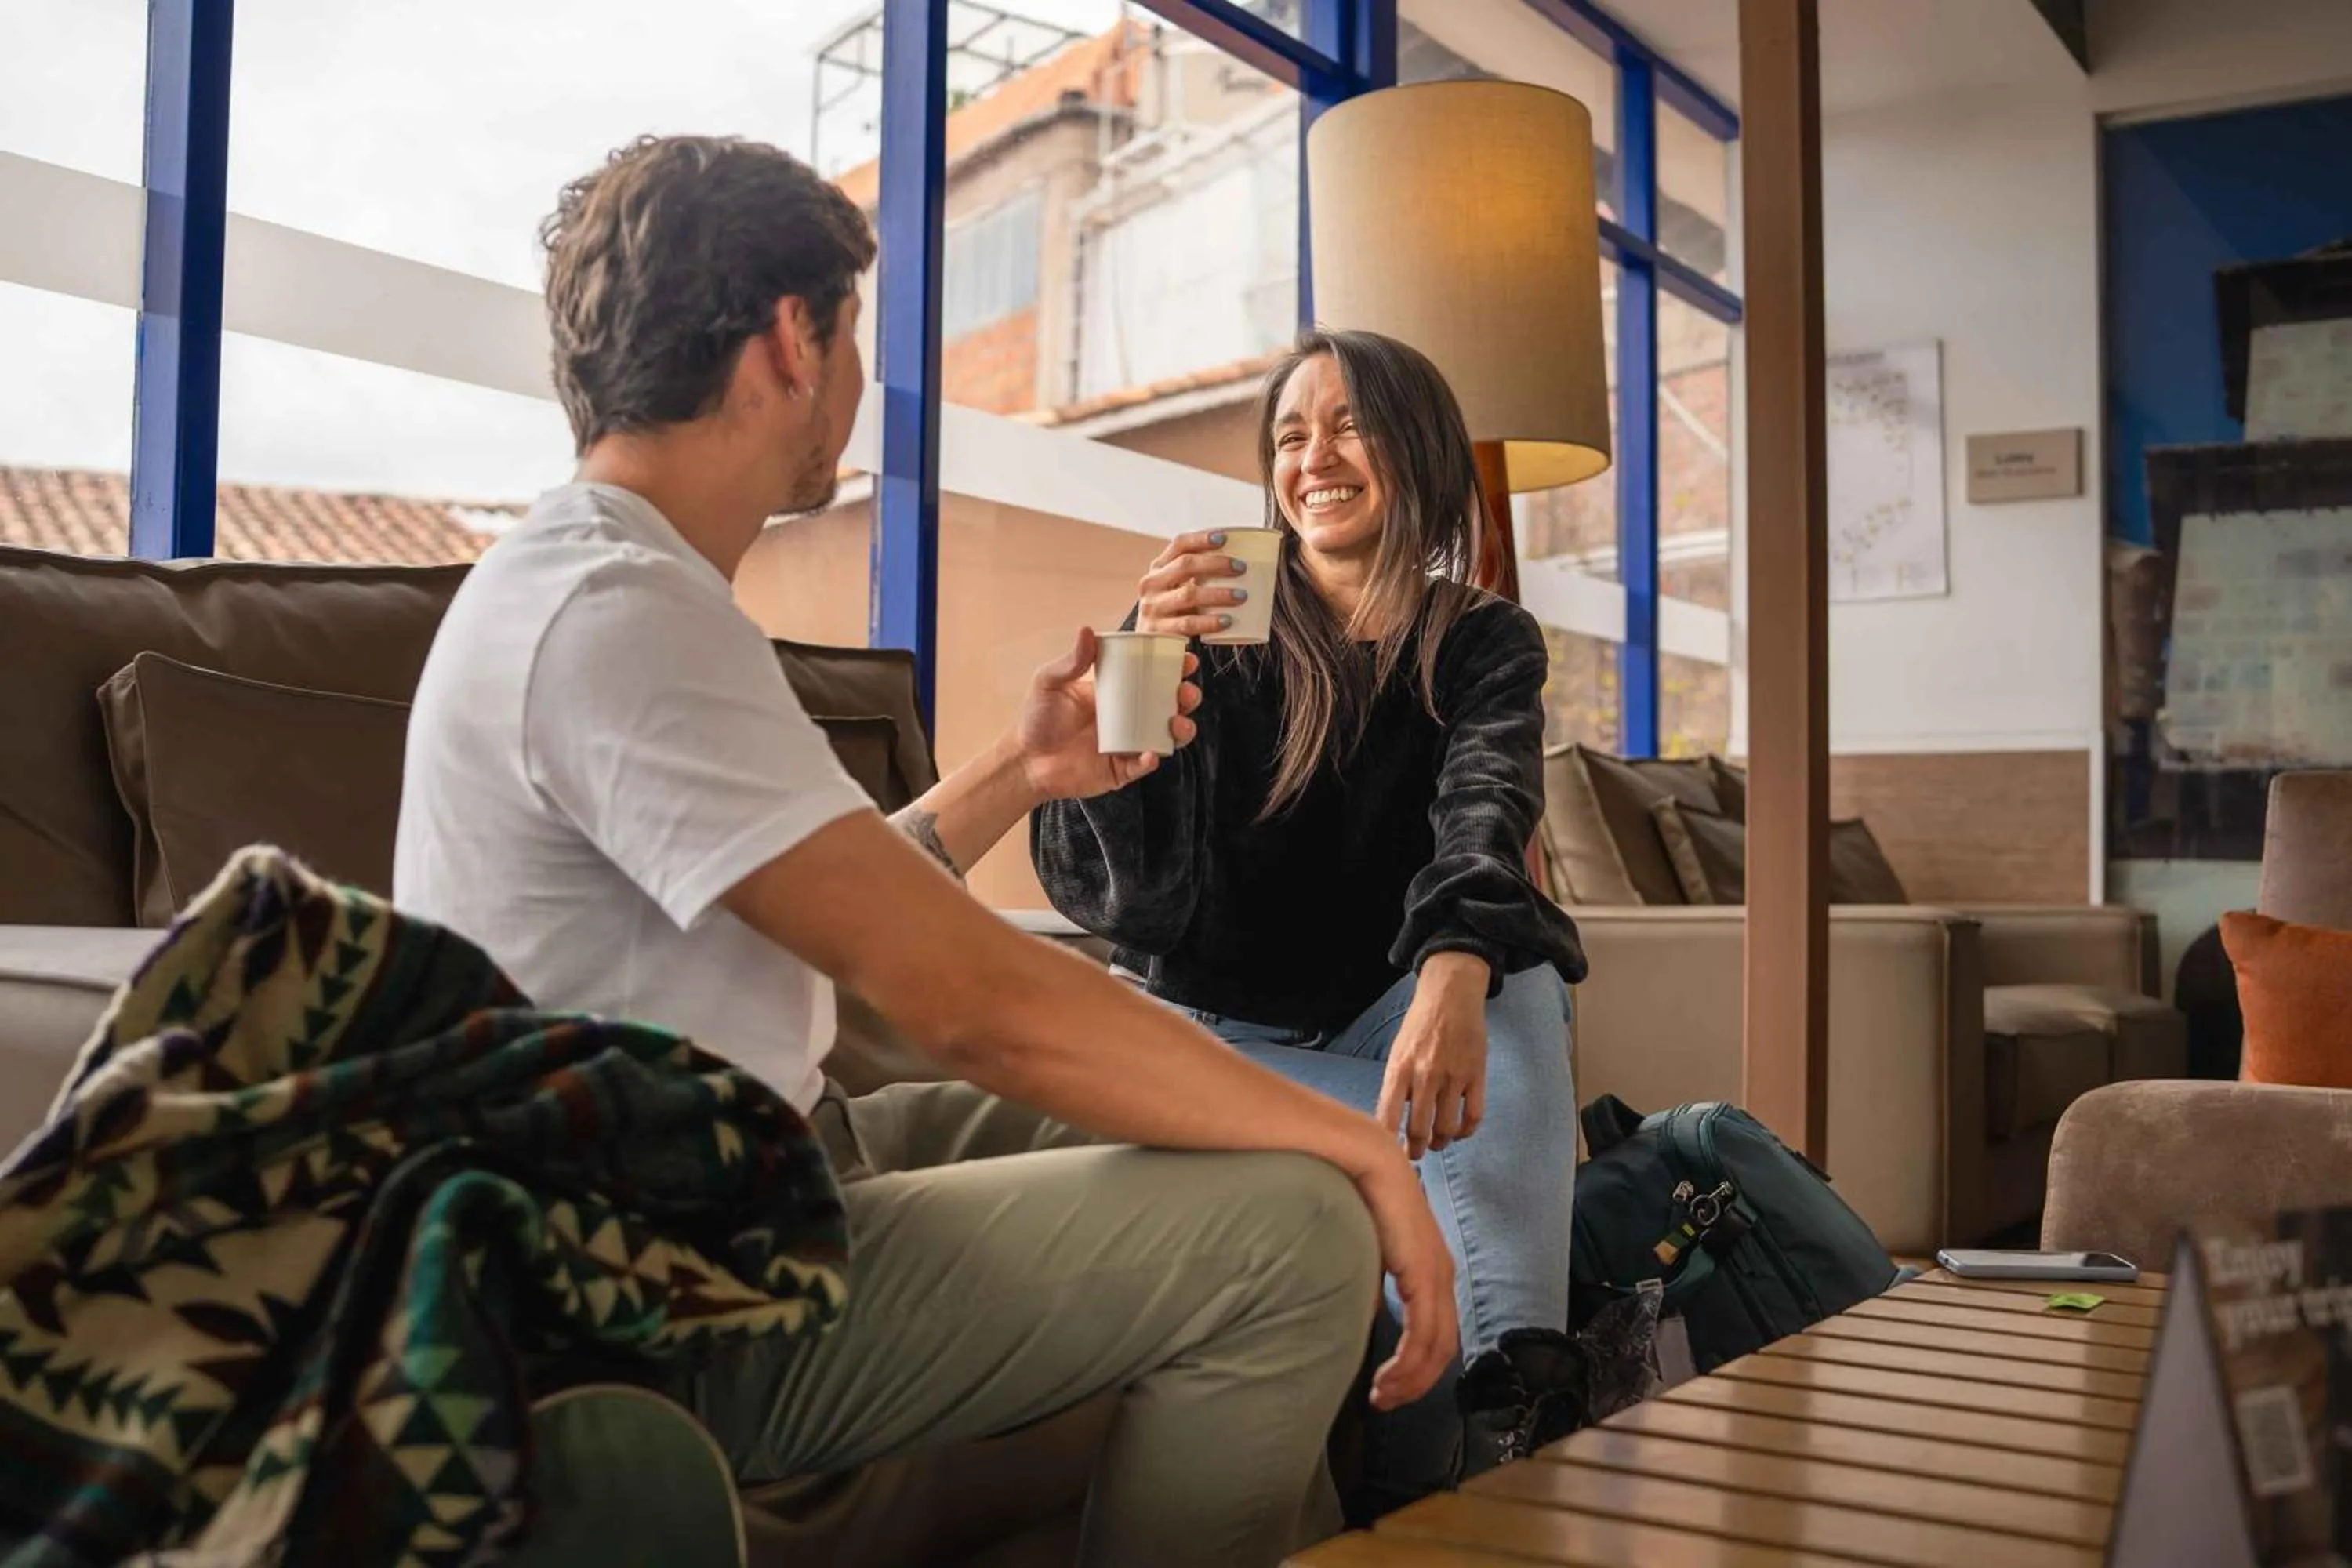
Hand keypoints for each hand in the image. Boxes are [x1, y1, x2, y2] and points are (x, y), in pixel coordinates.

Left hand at [1015, 627, 1201, 800]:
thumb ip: (1070, 661)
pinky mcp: (1121, 770)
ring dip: (1181, 729)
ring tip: (1177, 723)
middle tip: (1186, 692)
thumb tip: (1087, 630)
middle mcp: (1128, 716)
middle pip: (1169, 704)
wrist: (1026, 761)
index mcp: (1116, 692)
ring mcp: (1128, 743)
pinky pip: (1143, 766)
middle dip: (1186, 697)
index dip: (1174, 668)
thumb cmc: (1036, 719)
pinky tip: (1150, 754)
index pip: (1152, 676)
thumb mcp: (1049, 682)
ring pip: (1166, 736)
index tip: (1185, 659)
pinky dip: (1151, 760)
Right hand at [1136, 530, 1253, 638]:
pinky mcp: (1159, 631)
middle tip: (1241, 568)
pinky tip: (1226, 621)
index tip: (1223, 538)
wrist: (1144, 644)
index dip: (1200, 538)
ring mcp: (1153, 607)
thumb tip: (1234, 560)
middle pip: (1185, 566)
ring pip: (1188, 594)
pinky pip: (1188, 623)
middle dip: (1216, 564)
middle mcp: (1151, 584)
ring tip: (1241, 596)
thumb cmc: (1171, 608)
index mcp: (1158, 568)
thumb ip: (1197, 574)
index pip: (1178, 545)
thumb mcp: (1176, 587)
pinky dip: (1209, 622)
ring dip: (1218, 594)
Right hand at [1352, 1149, 1459, 1409]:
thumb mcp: (1365, 1250)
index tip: (1387, 1388)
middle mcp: (1441, 1275)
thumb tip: (1360, 1315)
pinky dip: (1409, 1364)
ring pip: (1436, 1348)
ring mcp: (1436, 1275)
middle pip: (1443, 1349)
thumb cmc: (1358, 1197)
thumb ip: (1370, 1283)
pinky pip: (1424, 1333)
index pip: (1436, 1333)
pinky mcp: (1424, 1275)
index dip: (1416, 1368)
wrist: (1365, 1160)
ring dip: (1411, 1380)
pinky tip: (1388, 1377)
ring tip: (1382, 1397)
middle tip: (1384, 1402)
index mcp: (1430, 1269)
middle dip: (1416, 1384)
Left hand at [1376, 953, 1490, 1159]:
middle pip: (1420, 1128)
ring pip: (1447, 1127)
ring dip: (1441, 1143)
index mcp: (1400, 1069)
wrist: (1450, 996)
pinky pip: (1474, 1116)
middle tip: (1415, 1155)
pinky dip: (1467, 1131)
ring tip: (1436, 1144)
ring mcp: (1453, 1077)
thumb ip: (1395, 1085)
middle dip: (1417, 1150)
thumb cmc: (1419, 1026)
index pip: (1389, 1116)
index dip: (1389, 1142)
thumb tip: (1391, 1122)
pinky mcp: (1476, 1075)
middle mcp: (1425, 1076)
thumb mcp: (1397, 1052)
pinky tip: (1460, 1132)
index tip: (1390, 1153)